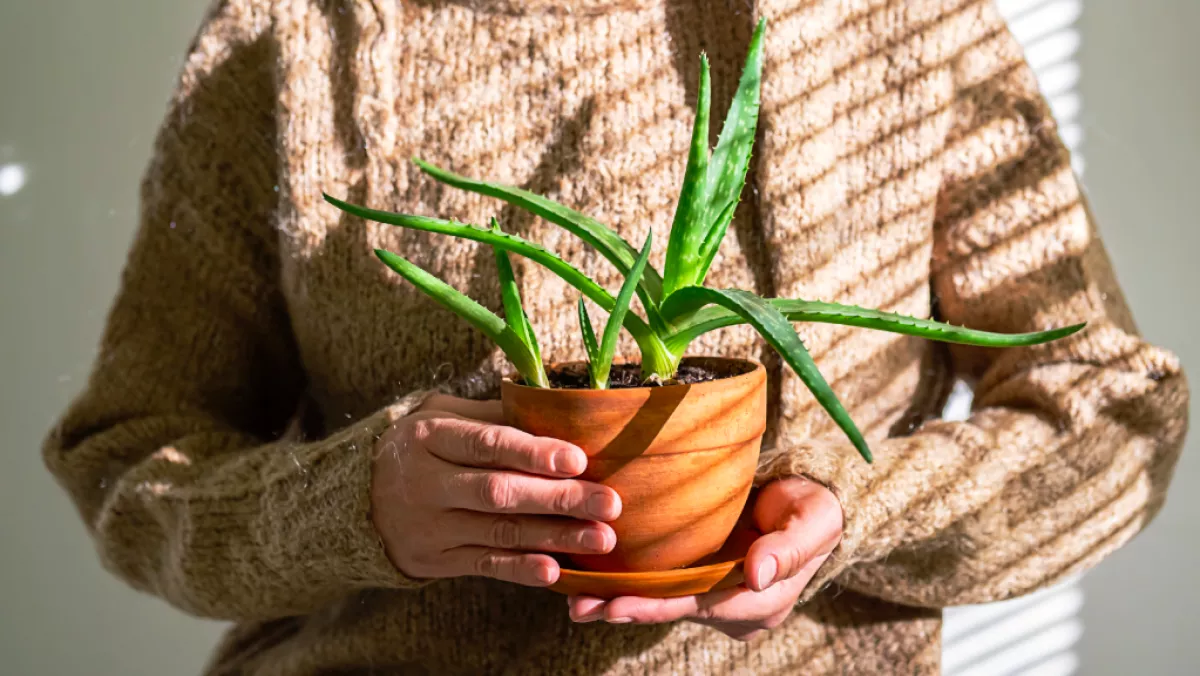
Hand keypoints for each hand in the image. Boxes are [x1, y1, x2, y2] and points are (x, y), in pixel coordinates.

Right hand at [371, 393, 621, 586]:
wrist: (359, 501)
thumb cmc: (420, 448)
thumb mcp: (441, 417)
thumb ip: (491, 415)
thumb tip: (554, 407)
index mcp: (430, 436)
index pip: (487, 444)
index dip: (533, 453)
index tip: (578, 459)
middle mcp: (426, 482)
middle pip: (498, 492)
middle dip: (558, 499)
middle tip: (609, 503)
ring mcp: (430, 526)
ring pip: (499, 532)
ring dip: (554, 536)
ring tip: (601, 537)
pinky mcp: (435, 560)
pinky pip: (485, 566)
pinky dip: (521, 569)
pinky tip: (556, 571)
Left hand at [566, 477, 841, 640]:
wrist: (813, 501)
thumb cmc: (815, 508)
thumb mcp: (813, 522)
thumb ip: (788, 548)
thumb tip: (757, 576)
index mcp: (760, 601)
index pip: (700, 607)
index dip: (658, 607)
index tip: (618, 605)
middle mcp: (733, 608)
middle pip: (673, 610)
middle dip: (624, 609)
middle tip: (578, 607)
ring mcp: (715, 595)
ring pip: (662, 601)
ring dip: (618, 601)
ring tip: (573, 600)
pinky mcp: (701, 578)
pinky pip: (662, 584)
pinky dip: (629, 583)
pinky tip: (593, 579)